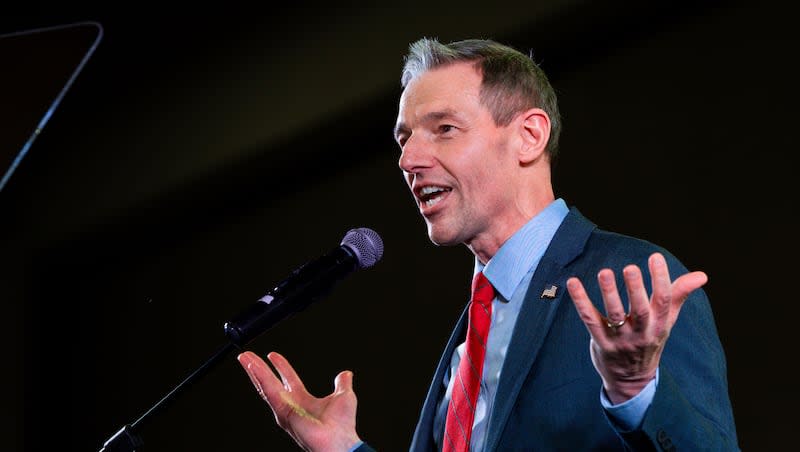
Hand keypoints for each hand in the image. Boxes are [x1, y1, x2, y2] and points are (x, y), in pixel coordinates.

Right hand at [237, 351, 361, 451]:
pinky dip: (260, 378)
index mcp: (303, 400)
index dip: (281, 366)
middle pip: (270, 382)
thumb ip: (342, 384)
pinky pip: (269, 391)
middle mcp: (291, 405)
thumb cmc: (342, 426)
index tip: (273, 355)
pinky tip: (253, 367)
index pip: (288, 379)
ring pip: (265, 385)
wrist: (340, 442)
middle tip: (247, 356)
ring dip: (254, 371)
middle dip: (259, 368)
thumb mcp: (344, 396)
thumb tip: (346, 374)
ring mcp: (284, 409)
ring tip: (245, 357)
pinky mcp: (283, 412)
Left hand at [566, 252, 707, 403]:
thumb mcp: (667, 321)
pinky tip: (573, 283)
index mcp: (660, 324)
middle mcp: (642, 333)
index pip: (664, 301)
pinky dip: (581, 301)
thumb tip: (702, 275)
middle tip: (630, 267)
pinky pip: (590, 320)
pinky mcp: (601, 342)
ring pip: (614, 315)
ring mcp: (620, 339)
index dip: (661, 279)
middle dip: (635, 289)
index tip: (655, 257)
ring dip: (609, 293)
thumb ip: (679, 295)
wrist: (631, 379)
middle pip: (640, 310)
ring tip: (605, 272)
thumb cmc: (650, 340)